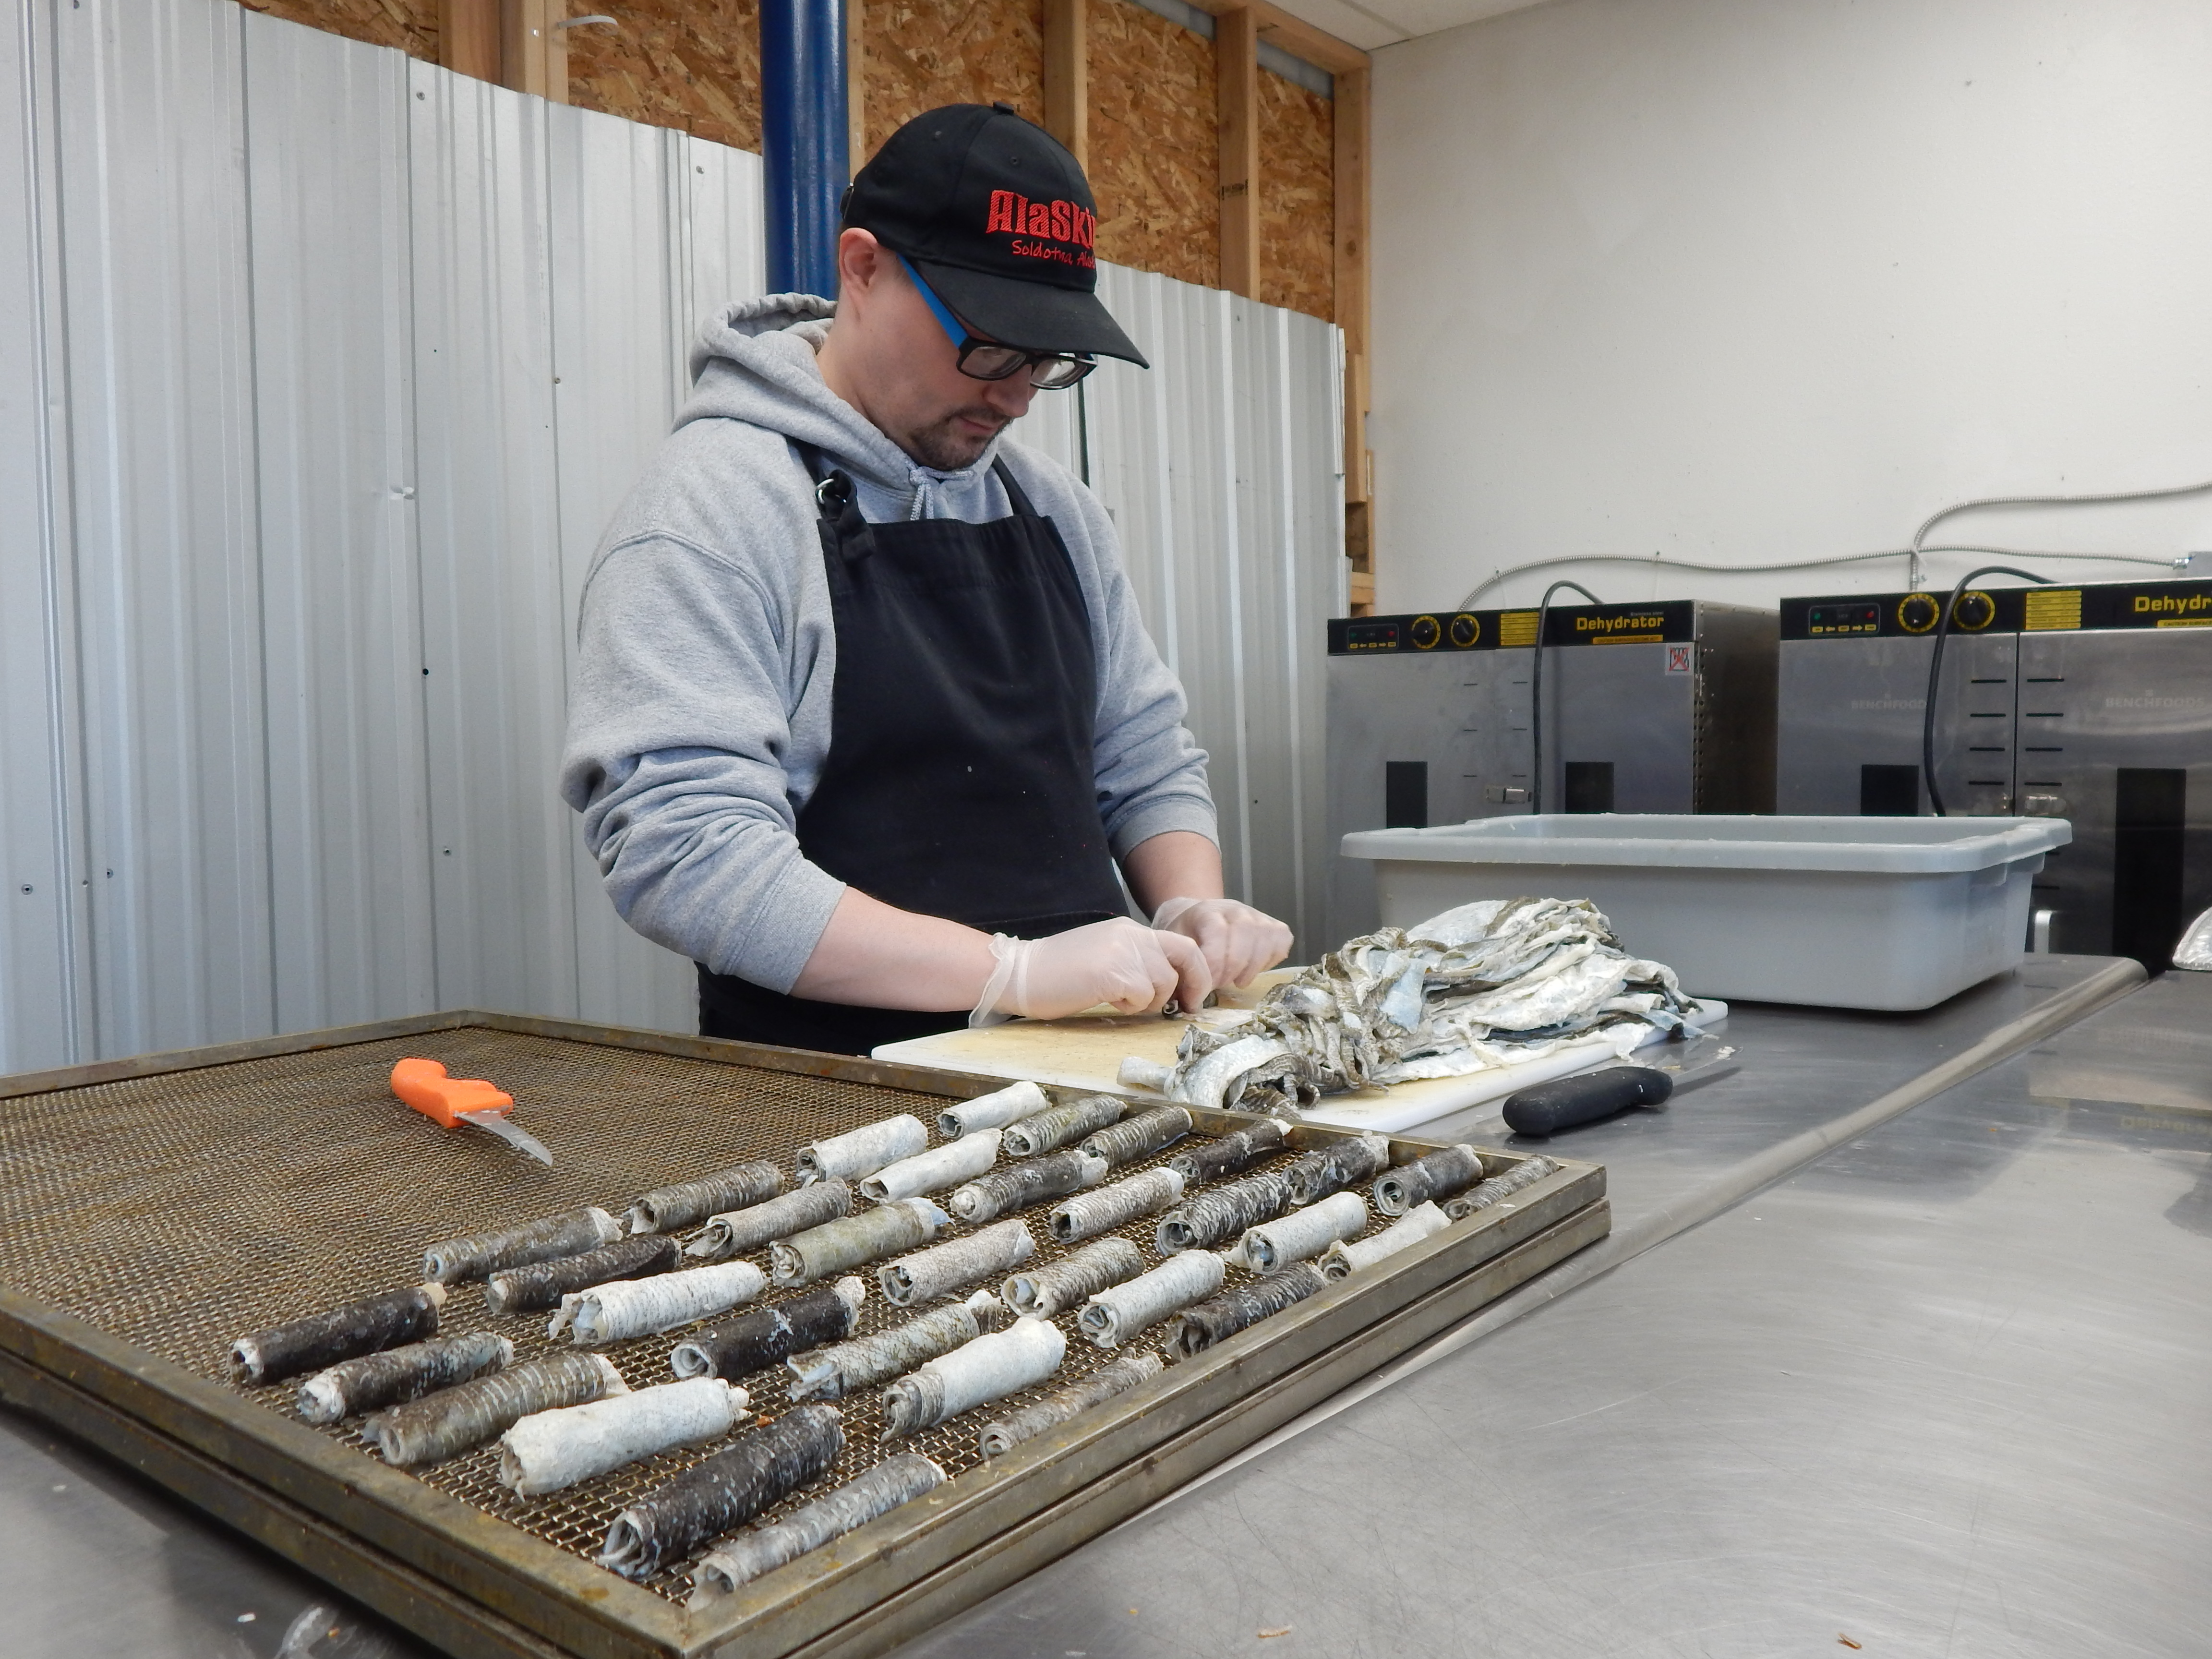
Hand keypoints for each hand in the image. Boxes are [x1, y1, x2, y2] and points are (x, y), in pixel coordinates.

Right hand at [971, 918, 1213, 1023]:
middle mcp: (1131, 935)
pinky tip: (1107, 1000)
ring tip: (1119, 1000)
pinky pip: (1143, 997)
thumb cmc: (1058, 972)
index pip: (1181, 944)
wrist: (1021, 972)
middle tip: (1187, 1007)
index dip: (1196, 971)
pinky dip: (1130, 1006)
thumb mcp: (1104, 954)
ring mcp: (1123, 952)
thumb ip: (1134, 961)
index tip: (1192, 995)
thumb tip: (1168, 985)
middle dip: (1194, 984)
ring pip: (1164, 983)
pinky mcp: (1113, 973)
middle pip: (1186, 956)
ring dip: (1149, 1000)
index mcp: (1129, 930)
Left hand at [1150, 896, 1292, 988]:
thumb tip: (1186, 1002)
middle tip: (1220, 984)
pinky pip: (1281, 944)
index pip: (1218, 932)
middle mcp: (1236, 909)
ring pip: (1266, 940)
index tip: (1206, 983)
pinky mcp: (1275, 927)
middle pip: (1245, 934)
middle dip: (1232, 968)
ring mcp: (1258, 917)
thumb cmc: (1187, 937)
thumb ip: (1180, 968)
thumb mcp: (1176, 947)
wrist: (1199, 917)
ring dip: (1251, 968)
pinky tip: (1251, 969)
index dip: (1214, 963)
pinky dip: (1269, 962)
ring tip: (1235, 981)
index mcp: (1208, 911)